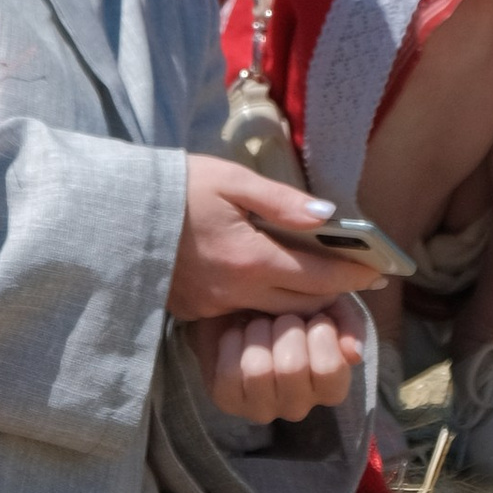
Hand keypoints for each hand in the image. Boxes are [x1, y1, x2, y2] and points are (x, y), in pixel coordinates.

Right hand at [166, 156, 383, 324]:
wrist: (112, 212)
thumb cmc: (174, 188)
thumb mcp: (230, 180)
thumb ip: (282, 201)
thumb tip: (327, 216)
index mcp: (250, 259)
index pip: (318, 276)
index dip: (353, 276)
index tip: (380, 273)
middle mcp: (235, 293)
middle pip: (302, 302)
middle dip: (334, 292)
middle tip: (358, 277)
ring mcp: (213, 307)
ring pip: (274, 311)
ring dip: (301, 299)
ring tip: (322, 280)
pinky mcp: (194, 312)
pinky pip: (242, 312)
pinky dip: (265, 301)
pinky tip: (272, 282)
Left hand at [194, 305, 365, 423]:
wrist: (244, 302)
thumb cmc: (292, 307)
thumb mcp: (327, 305)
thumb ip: (348, 323)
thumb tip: (354, 353)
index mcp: (329, 388)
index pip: (330, 370)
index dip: (320, 334)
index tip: (314, 317)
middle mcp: (298, 406)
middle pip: (291, 368)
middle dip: (285, 328)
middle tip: (282, 319)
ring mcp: (262, 408)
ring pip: (259, 370)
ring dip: (258, 333)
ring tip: (259, 324)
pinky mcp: (229, 402)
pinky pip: (229, 373)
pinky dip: (232, 343)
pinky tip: (237, 334)